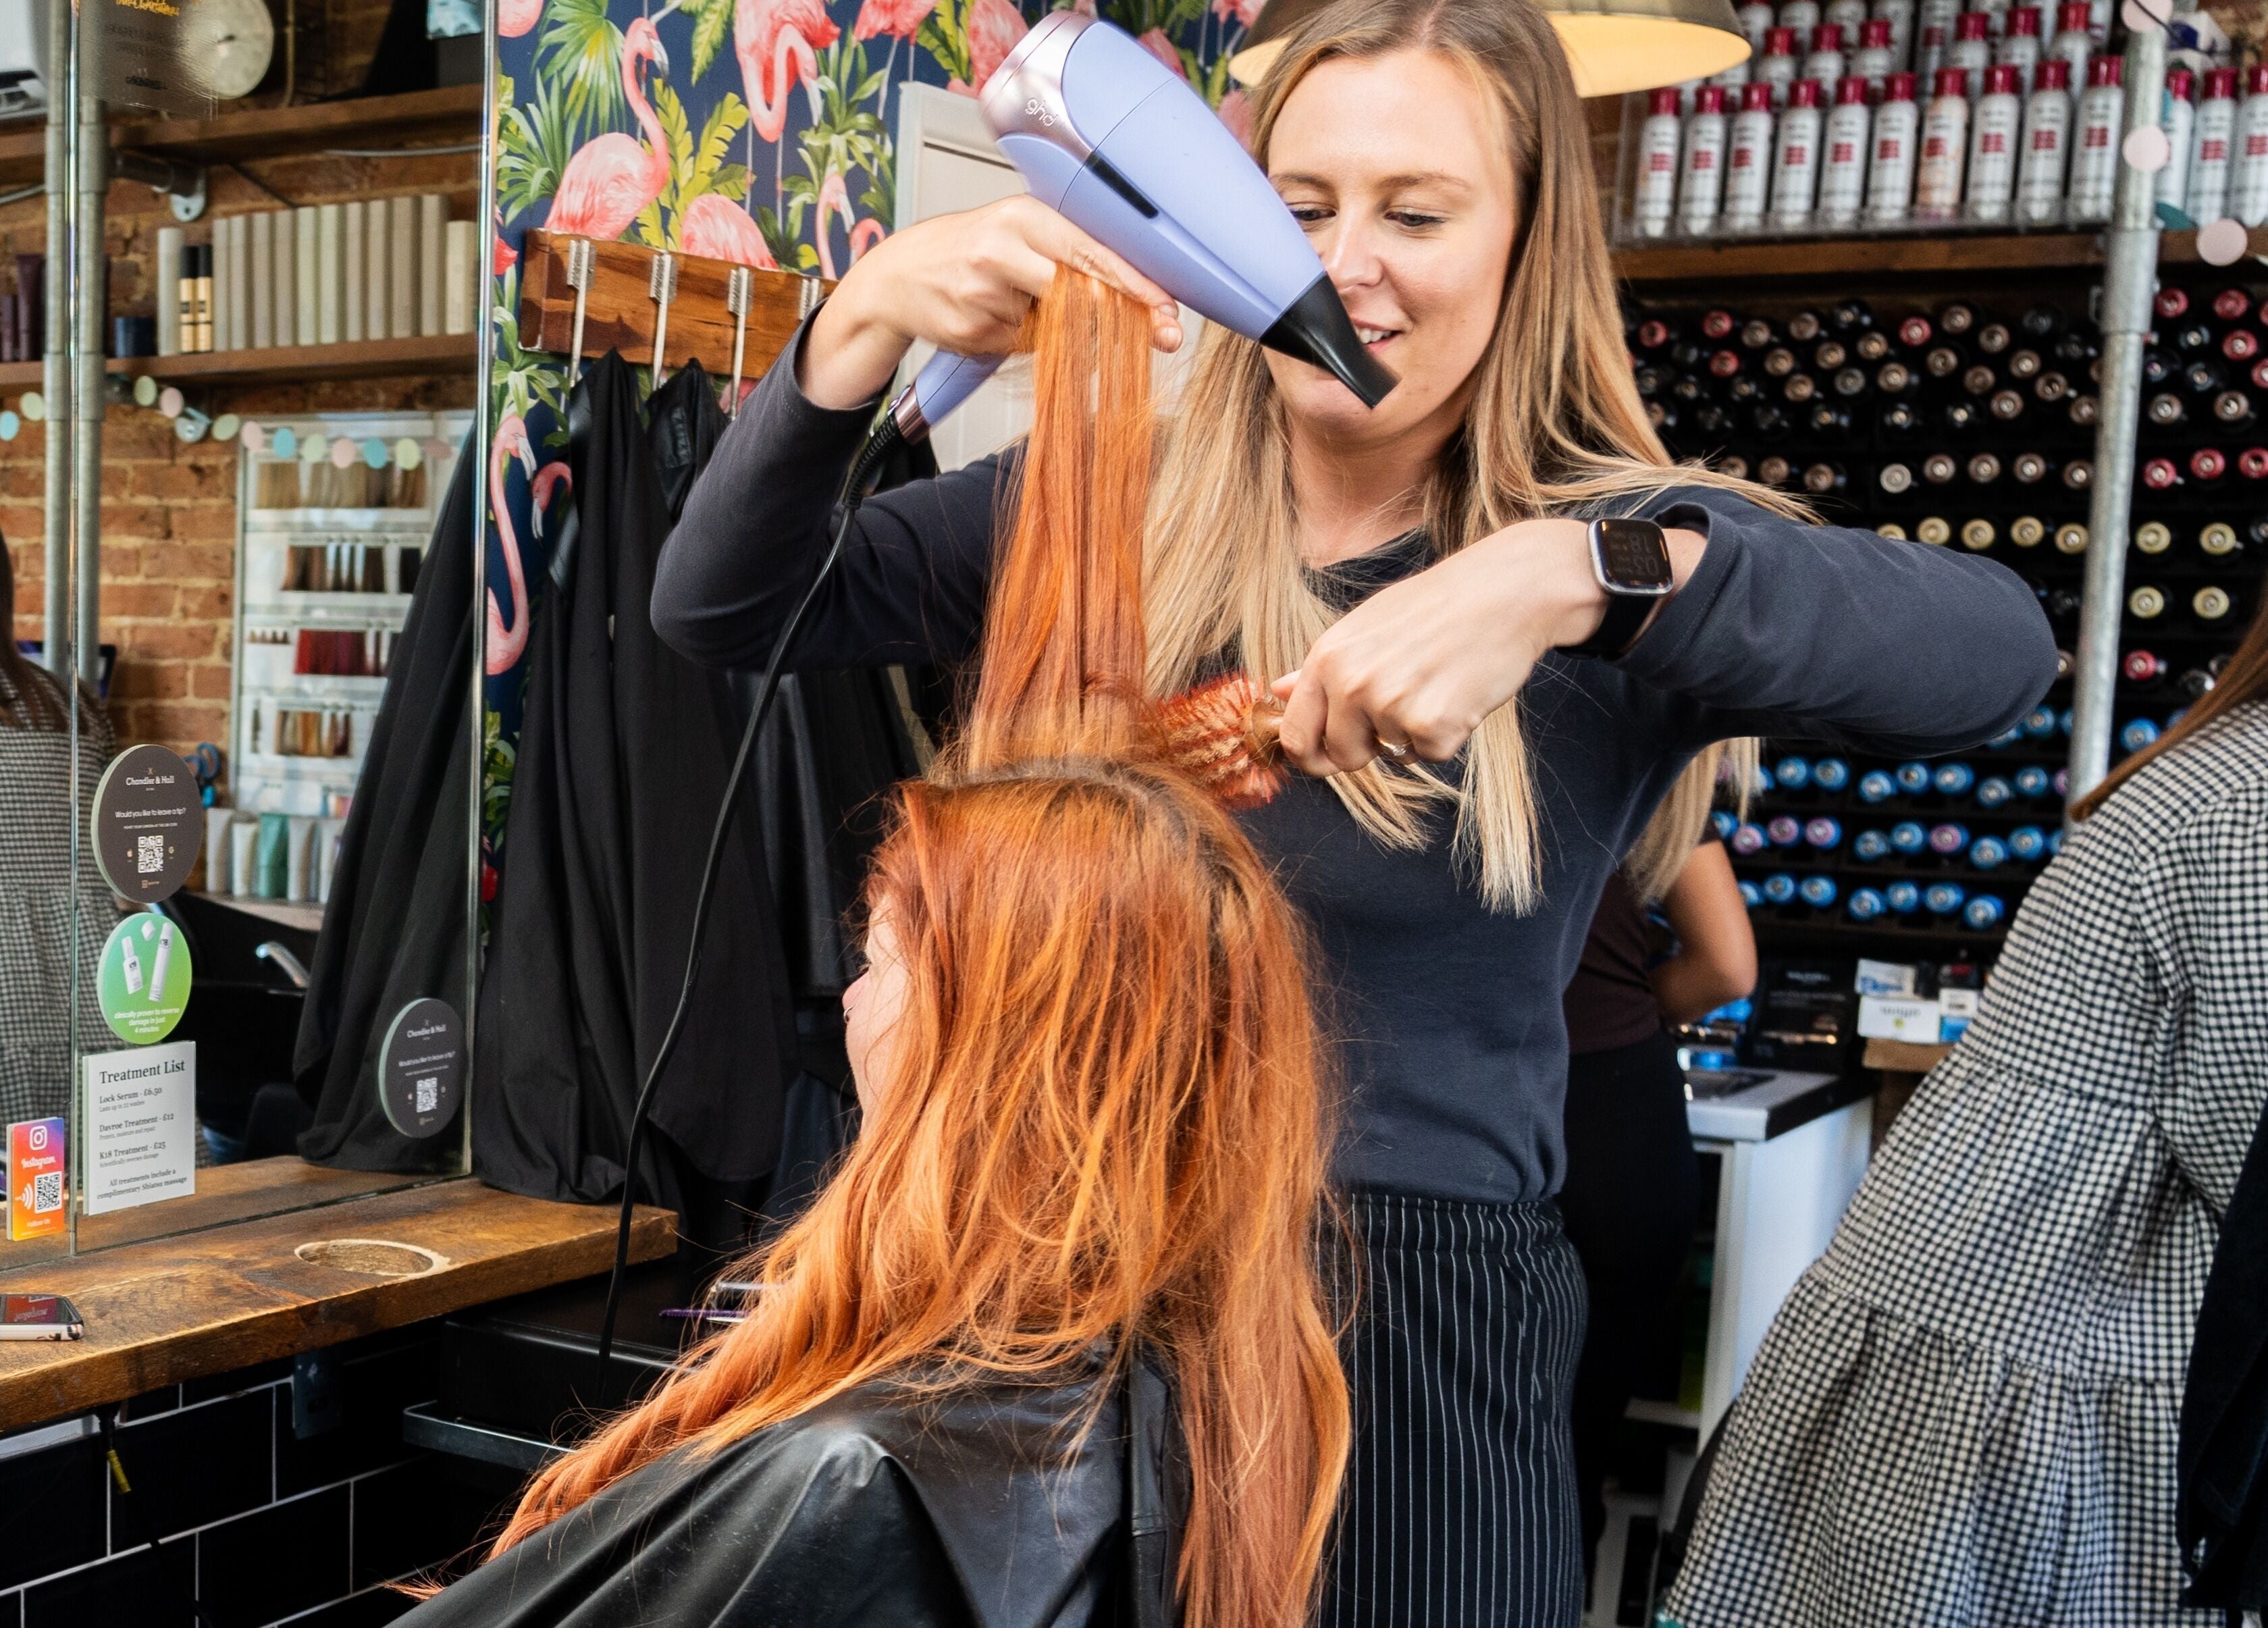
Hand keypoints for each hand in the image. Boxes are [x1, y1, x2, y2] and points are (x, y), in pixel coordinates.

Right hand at [799, 196, 1183, 409]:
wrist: (897, 276)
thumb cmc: (970, 250)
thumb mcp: (1019, 231)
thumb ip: (1070, 254)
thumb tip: (1134, 297)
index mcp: (1023, 216)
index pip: (1092, 252)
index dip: (1136, 284)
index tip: (1168, 309)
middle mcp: (1003, 249)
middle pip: (1081, 293)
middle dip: (1120, 316)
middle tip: (1162, 334)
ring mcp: (984, 293)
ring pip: (1053, 326)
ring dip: (1053, 325)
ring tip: (1016, 300)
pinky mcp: (972, 331)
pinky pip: (1023, 345)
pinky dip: (1021, 338)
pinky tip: (993, 316)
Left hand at [1269, 520, 1703, 776]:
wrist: (1507, 591)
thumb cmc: (1438, 606)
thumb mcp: (1367, 625)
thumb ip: (1321, 666)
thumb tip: (1279, 690)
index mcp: (1328, 656)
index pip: (1294, 735)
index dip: (1310, 756)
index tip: (1327, 758)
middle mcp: (1350, 681)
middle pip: (1338, 757)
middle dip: (1366, 749)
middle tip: (1403, 705)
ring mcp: (1390, 704)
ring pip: (1391, 754)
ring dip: (1416, 730)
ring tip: (1438, 680)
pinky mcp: (1432, 725)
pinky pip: (1430, 755)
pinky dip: (1449, 734)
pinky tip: (1461, 691)